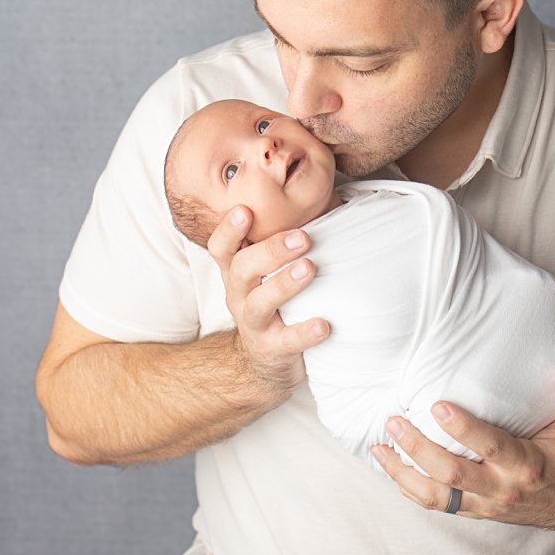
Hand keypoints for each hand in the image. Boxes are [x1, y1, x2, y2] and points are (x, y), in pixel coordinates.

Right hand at [207, 205, 329, 398]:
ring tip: (309, 268)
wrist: (266, 360)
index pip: (222, 248)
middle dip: (271, 250)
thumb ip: (290, 237)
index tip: (245, 210)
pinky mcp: (271, 350)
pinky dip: (304, 333)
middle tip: (304, 237)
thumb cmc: (277, 301)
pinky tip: (324, 325)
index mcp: (237, 272)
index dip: (229, 230)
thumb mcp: (271, 270)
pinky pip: (286, 341)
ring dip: (284, 284)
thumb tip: (331, 194)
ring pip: (259, 303)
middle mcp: (238, 295)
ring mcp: (253, 324)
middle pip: (242, 269)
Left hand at [370, 365, 554, 530]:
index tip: (437, 405)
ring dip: (403, 473)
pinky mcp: (475, 511)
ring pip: (436, 496)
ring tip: (378, 448)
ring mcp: (485, 504)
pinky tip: (391, 468)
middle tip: (393, 421)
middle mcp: (501, 489)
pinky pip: (437, 505)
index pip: (490, 446)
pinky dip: (410, 488)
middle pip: (451, 474)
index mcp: (526, 465)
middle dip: (417, 449)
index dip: (463, 428)